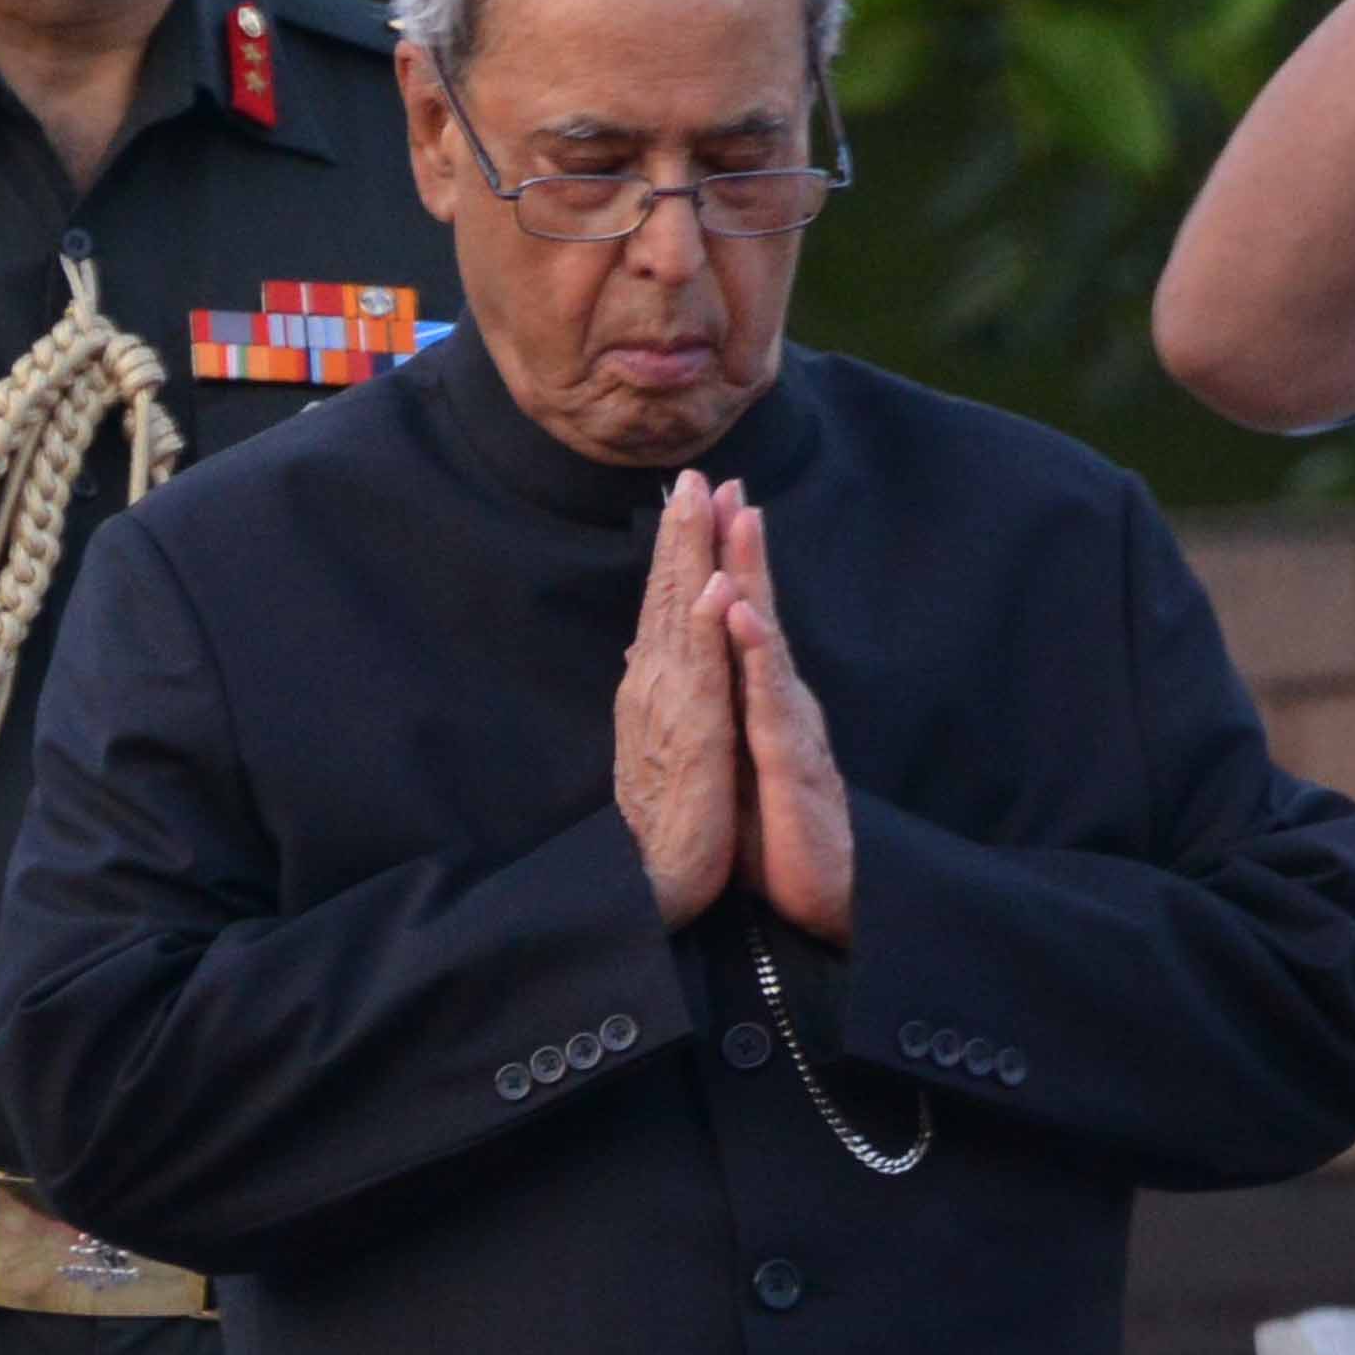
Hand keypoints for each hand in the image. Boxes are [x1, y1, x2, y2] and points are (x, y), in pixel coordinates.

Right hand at [616, 472, 743, 924]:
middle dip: (679, 533)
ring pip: (676, 618)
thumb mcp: (665, 742)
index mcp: (657, 685)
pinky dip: (703, 629)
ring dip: (687, 558)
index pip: (665, 604)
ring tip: (696, 503)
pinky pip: (700, 675)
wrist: (657, 882)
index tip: (688, 496)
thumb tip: (643, 652)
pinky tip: (712, 589)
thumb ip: (659, 693)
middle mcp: (655, 686)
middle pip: (665, 595)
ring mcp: (668, 707)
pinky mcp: (691, 738)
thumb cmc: (668, 819)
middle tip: (690, 472)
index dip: (676, 550)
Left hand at [718, 493, 857, 945]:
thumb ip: (729, 710)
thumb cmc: (780, 834)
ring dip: (754, 582)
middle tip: (728, 484)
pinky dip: (758, 657)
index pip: (737, 622)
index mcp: (760, 703)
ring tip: (740, 529)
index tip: (706, 505)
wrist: (824, 899)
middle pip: (757, 614)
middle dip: (741, 549)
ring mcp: (791, 731)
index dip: (722, 565)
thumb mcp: (744, 762)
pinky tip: (742, 619)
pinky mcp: (794, 767)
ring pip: (769, 646)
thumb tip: (699, 667)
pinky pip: (771, 704)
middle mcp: (781, 704)